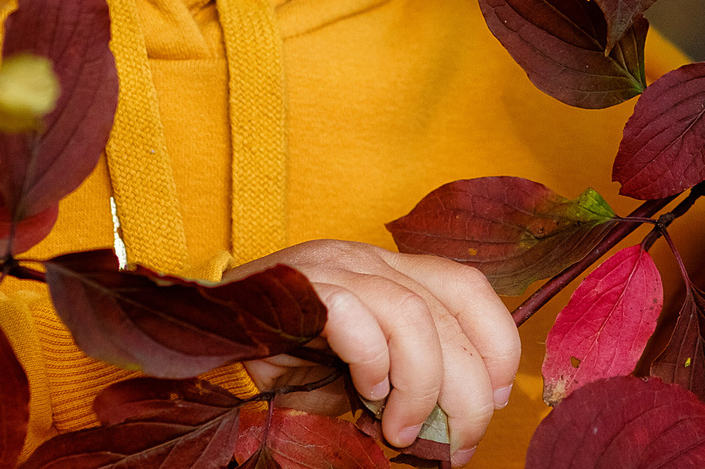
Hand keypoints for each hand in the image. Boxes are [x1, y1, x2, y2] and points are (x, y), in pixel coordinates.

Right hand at [230, 240, 517, 462]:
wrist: (207, 332)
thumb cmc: (288, 361)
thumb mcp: (361, 368)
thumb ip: (407, 377)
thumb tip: (458, 423)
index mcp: (389, 270)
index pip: (468, 287)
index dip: (497, 343)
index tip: (497, 398)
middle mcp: (367, 260)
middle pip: (449, 315)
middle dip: (467, 392)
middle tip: (454, 445)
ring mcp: (333, 268)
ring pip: (412, 317)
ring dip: (421, 388)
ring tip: (402, 431)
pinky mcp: (299, 287)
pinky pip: (354, 317)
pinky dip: (373, 362)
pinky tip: (365, 392)